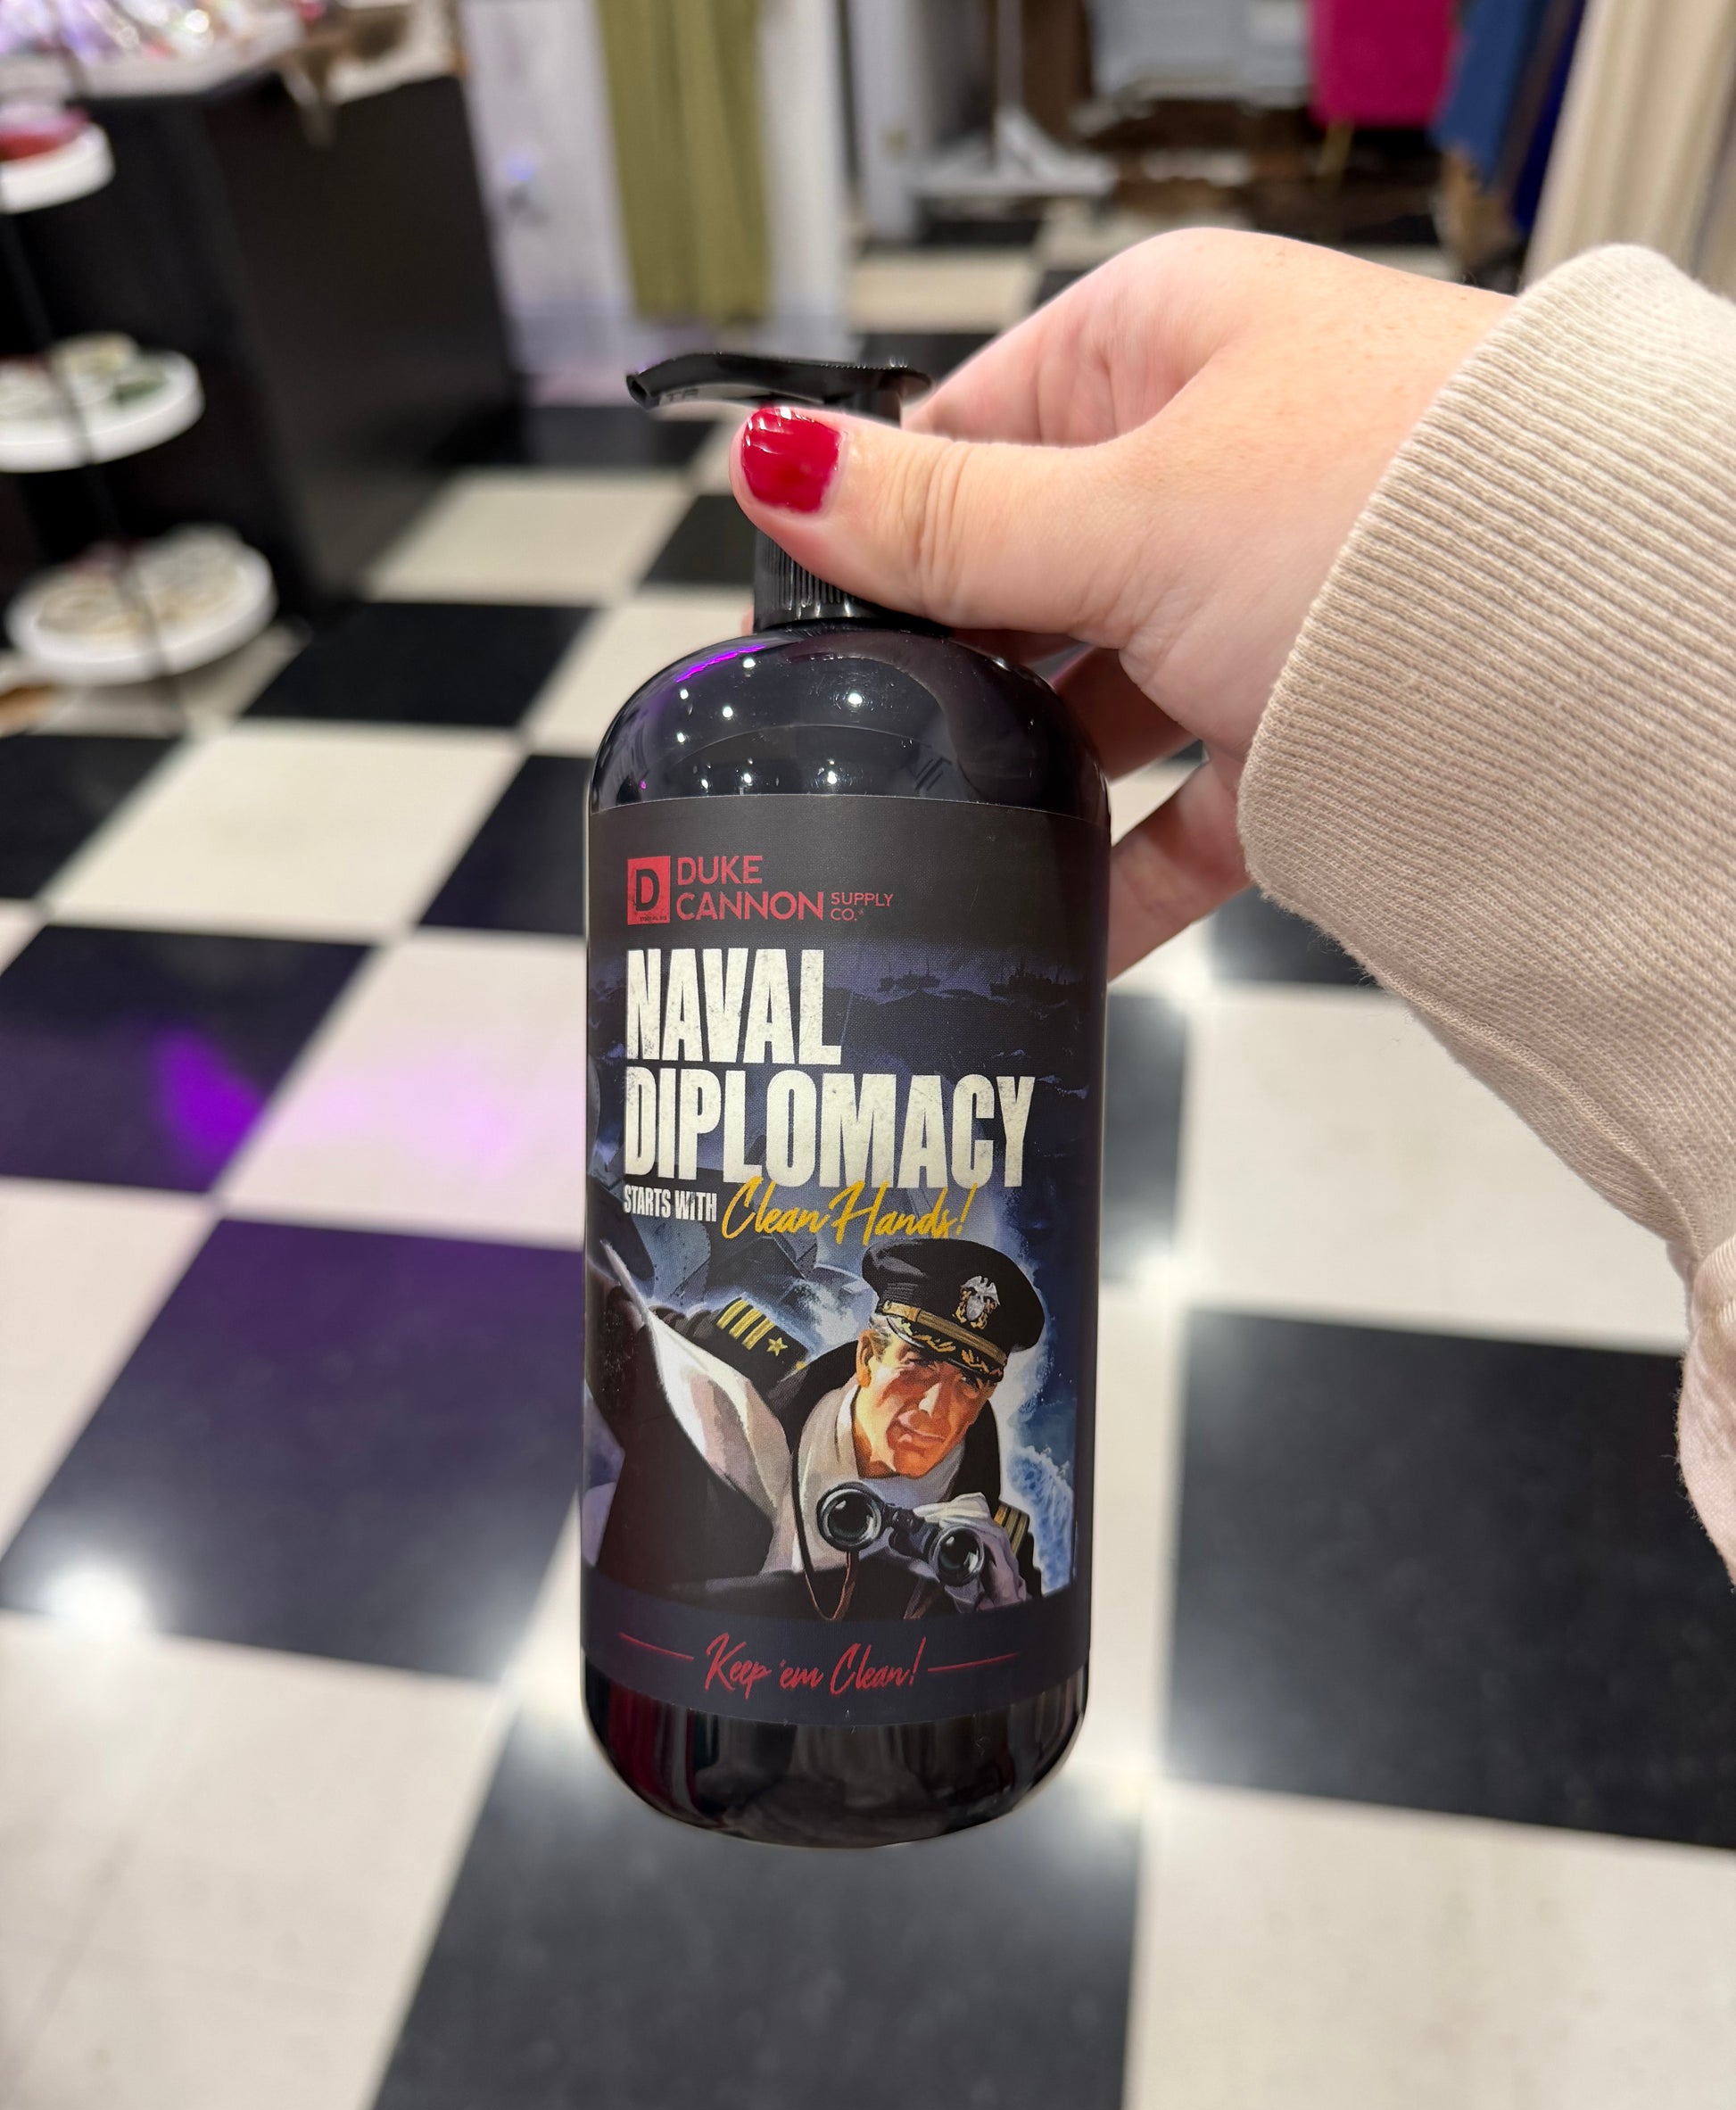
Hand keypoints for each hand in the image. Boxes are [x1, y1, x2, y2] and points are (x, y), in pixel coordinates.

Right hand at [731, 231, 1507, 973]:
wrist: (1594, 673)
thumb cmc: (1384, 523)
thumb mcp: (1124, 516)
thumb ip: (944, 519)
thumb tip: (777, 470)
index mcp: (1165, 350)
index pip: (970, 429)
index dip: (872, 527)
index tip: (792, 626)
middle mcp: (1215, 470)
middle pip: (1024, 577)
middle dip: (945, 666)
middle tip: (845, 750)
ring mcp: (1259, 606)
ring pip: (1096, 702)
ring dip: (1026, 778)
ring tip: (934, 844)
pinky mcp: (1304, 732)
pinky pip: (1177, 811)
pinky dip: (1118, 875)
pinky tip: (1049, 932)